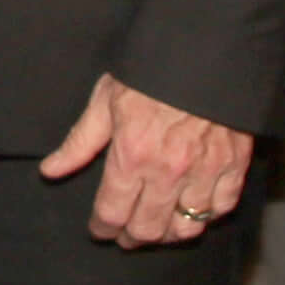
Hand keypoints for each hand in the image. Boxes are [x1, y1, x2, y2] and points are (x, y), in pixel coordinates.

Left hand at [40, 72, 252, 248]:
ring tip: (159, 226)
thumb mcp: (106, 100)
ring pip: (185, 229)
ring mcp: (204, 172)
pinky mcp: (233, 166)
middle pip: (147, 229)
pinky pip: (220, 210)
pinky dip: (206, 216)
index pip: (111, 213)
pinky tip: (194, 209)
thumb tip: (51, 170)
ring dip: (168, 234)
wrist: (207, 47)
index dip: (102, 227)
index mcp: (131, 156)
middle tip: (126, 233)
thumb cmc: (151, 71)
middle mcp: (167, 172)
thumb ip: (80, 142)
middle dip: (131, 237)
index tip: (100, 228)